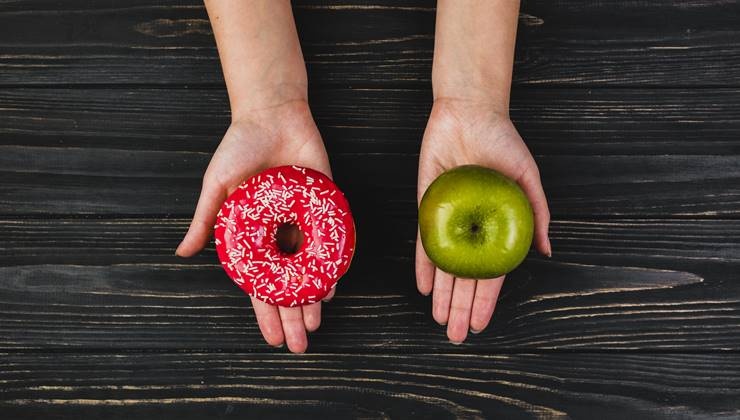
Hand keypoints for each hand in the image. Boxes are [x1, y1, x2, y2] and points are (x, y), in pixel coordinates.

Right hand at [176, 100, 332, 352]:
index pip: (260, 284)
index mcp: (253, 236)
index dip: (266, 312)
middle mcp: (279, 235)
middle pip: (288, 285)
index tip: (272, 339)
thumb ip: (204, 220)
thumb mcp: (217, 185)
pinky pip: (331, 243)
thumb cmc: (239, 147)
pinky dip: (332, 265)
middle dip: (293, 315)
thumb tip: (182, 253)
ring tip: (315, 325)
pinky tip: (332, 287)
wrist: (272, 114)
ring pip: (310, 271)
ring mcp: (303, 223)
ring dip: (313, 298)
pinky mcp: (325, 207)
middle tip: (301, 345)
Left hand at [415, 98, 550, 342]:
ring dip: (442, 293)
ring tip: (440, 319)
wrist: (469, 113)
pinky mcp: (428, 206)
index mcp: (497, 224)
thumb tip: (546, 250)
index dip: (486, 299)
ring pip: (444, 265)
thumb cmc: (503, 142)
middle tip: (455, 334)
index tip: (481, 323)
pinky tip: (423, 287)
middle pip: (466, 275)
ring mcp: (449, 219)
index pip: (491, 271)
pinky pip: (423, 241)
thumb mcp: (527, 178)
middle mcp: (472, 227)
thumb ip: (536, 214)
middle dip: (461, 305)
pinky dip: (423, 264)